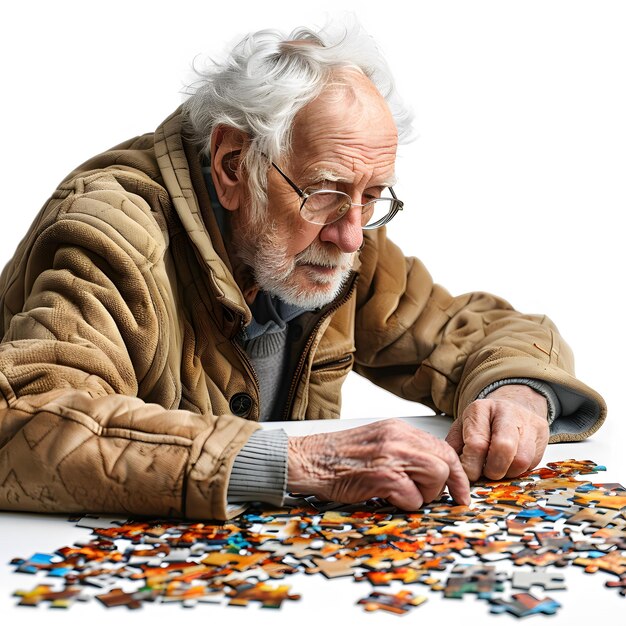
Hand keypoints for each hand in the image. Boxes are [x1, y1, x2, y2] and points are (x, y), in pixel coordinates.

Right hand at [287, 418, 469, 508]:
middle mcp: (398, 437)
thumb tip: (434, 471)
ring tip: (402, 495)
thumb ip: (404, 450)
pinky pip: (413, 498)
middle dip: (447, 486)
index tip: (461, 490)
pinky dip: (405, 504)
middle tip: (441, 499)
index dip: (457, 472)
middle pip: (445, 461)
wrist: (308, 459)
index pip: (442, 446)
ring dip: (424, 495)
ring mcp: (391, 455)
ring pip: (436, 478)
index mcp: (397, 428)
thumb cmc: (337, 456)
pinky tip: (387, 498)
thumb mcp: (376, 441)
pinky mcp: (383, 476)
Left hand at [445, 384, 549, 480]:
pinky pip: (533, 463)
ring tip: (498, 469)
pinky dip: (520, 471)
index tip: (469, 475)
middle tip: (486, 474)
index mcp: (480, 409)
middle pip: (503, 448)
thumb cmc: (483, 422)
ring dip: (508, 473)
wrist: (511, 406)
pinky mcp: (542, 434)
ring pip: (522, 459)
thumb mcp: (462, 429)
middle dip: (493, 470)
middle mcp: (506, 412)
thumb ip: (455, 448)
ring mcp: (527, 422)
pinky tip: (509, 465)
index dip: (471, 466)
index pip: (477, 443)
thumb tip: (452, 471)